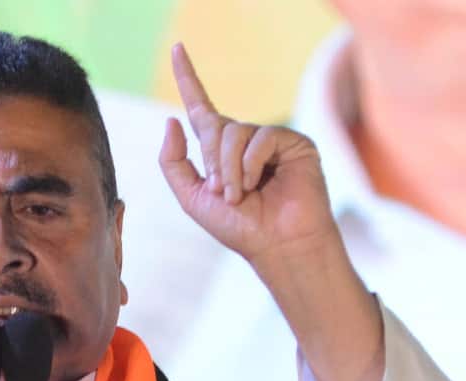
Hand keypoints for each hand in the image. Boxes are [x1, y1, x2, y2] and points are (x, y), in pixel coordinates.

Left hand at [159, 43, 339, 268]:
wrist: (277, 246)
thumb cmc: (239, 227)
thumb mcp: (191, 198)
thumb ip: (172, 161)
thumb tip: (171, 119)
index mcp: (219, 151)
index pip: (200, 108)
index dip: (188, 78)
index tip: (176, 49)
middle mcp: (244, 141)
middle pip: (213, 126)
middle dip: (211, 163)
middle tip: (224, 193)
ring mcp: (270, 140)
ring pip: (234, 132)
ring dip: (228, 168)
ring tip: (239, 194)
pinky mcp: (294, 143)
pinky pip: (261, 138)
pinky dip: (251, 164)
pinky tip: (258, 185)